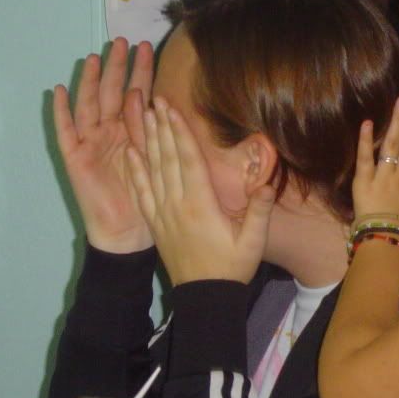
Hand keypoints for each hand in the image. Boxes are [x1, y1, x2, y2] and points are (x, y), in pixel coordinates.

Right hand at [53, 38, 154, 252]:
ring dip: (89, 81)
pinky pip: (65, 131)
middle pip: (110, 92)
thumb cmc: (147, 196)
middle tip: (121, 42)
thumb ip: (151, 130)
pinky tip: (60, 91)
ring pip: (88, 105)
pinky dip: (61, 112)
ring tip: (94, 58)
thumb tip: (159, 99)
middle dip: (115, 67)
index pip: (135, 94)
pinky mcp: (75, 157)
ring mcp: (90, 142)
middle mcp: (109, 132)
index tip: (147, 48)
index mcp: (132, 130)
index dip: (140, 72)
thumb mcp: (156, 158)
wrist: (128, 231)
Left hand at [125, 96, 274, 285]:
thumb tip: (267, 183)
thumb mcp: (253, 242)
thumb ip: (260, 211)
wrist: (204, 298)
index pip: (188, 160)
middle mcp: (178, 205)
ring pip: (153, 170)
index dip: (180, 131)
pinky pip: (143, 192)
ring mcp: (163, 214)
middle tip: (153, 99)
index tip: (172, 108)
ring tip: (142, 115)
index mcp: (201, 206)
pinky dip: (136, 170)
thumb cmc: (232, 268)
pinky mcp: (156, 224)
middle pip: (168, 158)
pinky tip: (131, 152)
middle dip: (161, 126)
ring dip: (148, 141)